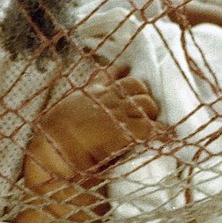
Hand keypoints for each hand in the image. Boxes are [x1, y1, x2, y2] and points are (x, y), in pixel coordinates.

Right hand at [17, 64, 160, 222]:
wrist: (57, 152)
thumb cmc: (54, 138)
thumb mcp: (61, 115)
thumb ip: (75, 108)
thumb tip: (78, 110)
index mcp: (90, 92)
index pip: (110, 74)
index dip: (122, 73)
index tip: (127, 71)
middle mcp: (108, 98)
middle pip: (136, 85)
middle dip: (141, 95)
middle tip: (143, 109)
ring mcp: (120, 112)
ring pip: (147, 104)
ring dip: (151, 113)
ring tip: (153, 124)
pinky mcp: (129, 131)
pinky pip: (152, 129)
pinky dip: (161, 133)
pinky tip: (167, 137)